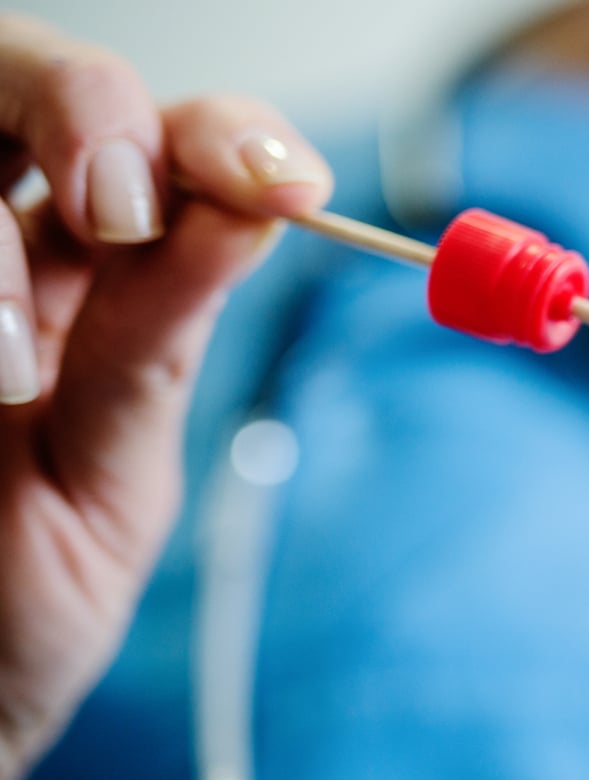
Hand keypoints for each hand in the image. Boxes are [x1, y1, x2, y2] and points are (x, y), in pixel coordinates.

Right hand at [0, 16, 331, 779]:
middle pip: (17, 79)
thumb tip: (259, 207)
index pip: (161, 144)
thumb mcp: (108, 479)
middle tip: (122, 208)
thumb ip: (157, 343)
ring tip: (5, 370)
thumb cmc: (9, 610)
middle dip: (82, 109)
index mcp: (88, 284)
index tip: (281, 182)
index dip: (221, 132)